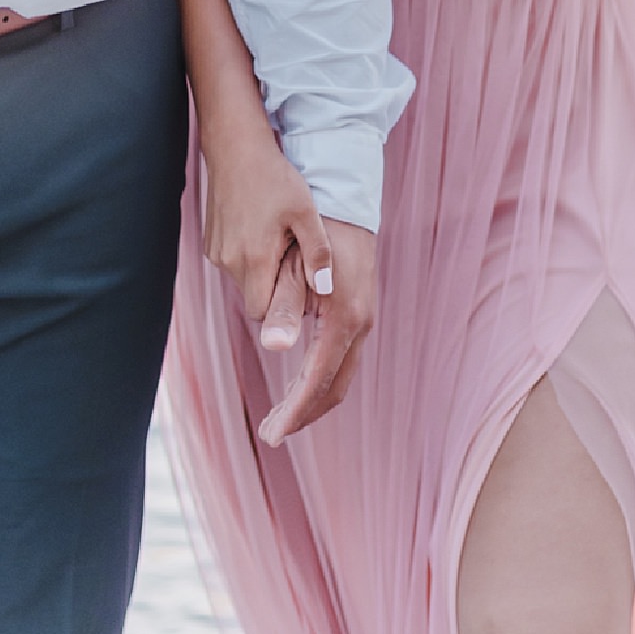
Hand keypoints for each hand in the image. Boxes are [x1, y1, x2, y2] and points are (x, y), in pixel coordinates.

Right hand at [198, 116, 333, 332]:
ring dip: (259, 271)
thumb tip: (326, 288)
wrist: (236, 148)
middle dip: (272, 288)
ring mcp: (216, 252)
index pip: (262, 312)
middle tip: (290, 257)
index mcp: (254, 259)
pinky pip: (231, 264)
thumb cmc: (274, 178)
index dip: (281, 306)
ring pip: (242, 281)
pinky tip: (258, 230)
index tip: (297, 284)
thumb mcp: (305, 211)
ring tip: (276, 239)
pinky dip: (246, 257)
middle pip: (252, 298)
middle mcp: (229, 261)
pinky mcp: (210, 243)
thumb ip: (317, 252)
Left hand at [256, 217, 376, 447]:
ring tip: (279, 417)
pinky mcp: (359, 312)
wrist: (343, 199)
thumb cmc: (311, 230)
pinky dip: (320, 379)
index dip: (294, 411)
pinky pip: (343, 358)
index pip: (318, 379)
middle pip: (335, 387)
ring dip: (312, 399)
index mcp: (345, 316)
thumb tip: (274, 347)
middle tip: (271, 432)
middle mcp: (361, 323)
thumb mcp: (291, 266)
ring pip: (341, 375)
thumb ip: (283, 307)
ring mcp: (364, 318)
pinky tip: (299, 385)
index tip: (272, 434)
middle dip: (303, 414)